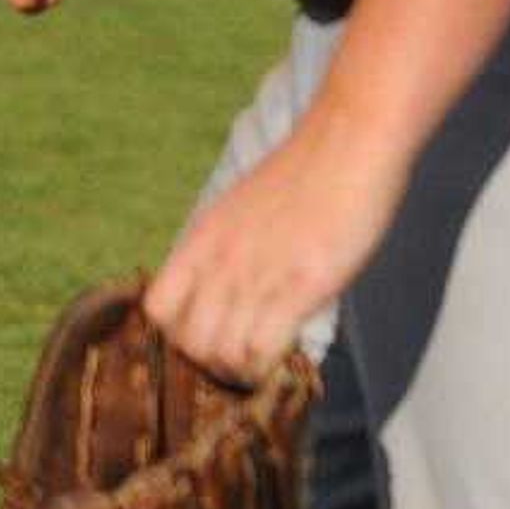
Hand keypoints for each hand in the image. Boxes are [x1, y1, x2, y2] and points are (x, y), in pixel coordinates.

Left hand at [146, 106, 411, 378]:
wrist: (350, 140)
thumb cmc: (309, 171)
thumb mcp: (244, 208)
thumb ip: (229, 249)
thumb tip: (231, 291)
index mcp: (202, 240)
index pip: (158, 312)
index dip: (178, 334)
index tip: (209, 336)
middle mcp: (221, 263)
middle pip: (189, 343)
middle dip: (212, 361)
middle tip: (242, 359)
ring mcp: (258, 277)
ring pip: (222, 355)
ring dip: (242, 368)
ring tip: (265, 361)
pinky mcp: (300, 287)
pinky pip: (262, 351)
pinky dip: (270, 364)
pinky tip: (288, 351)